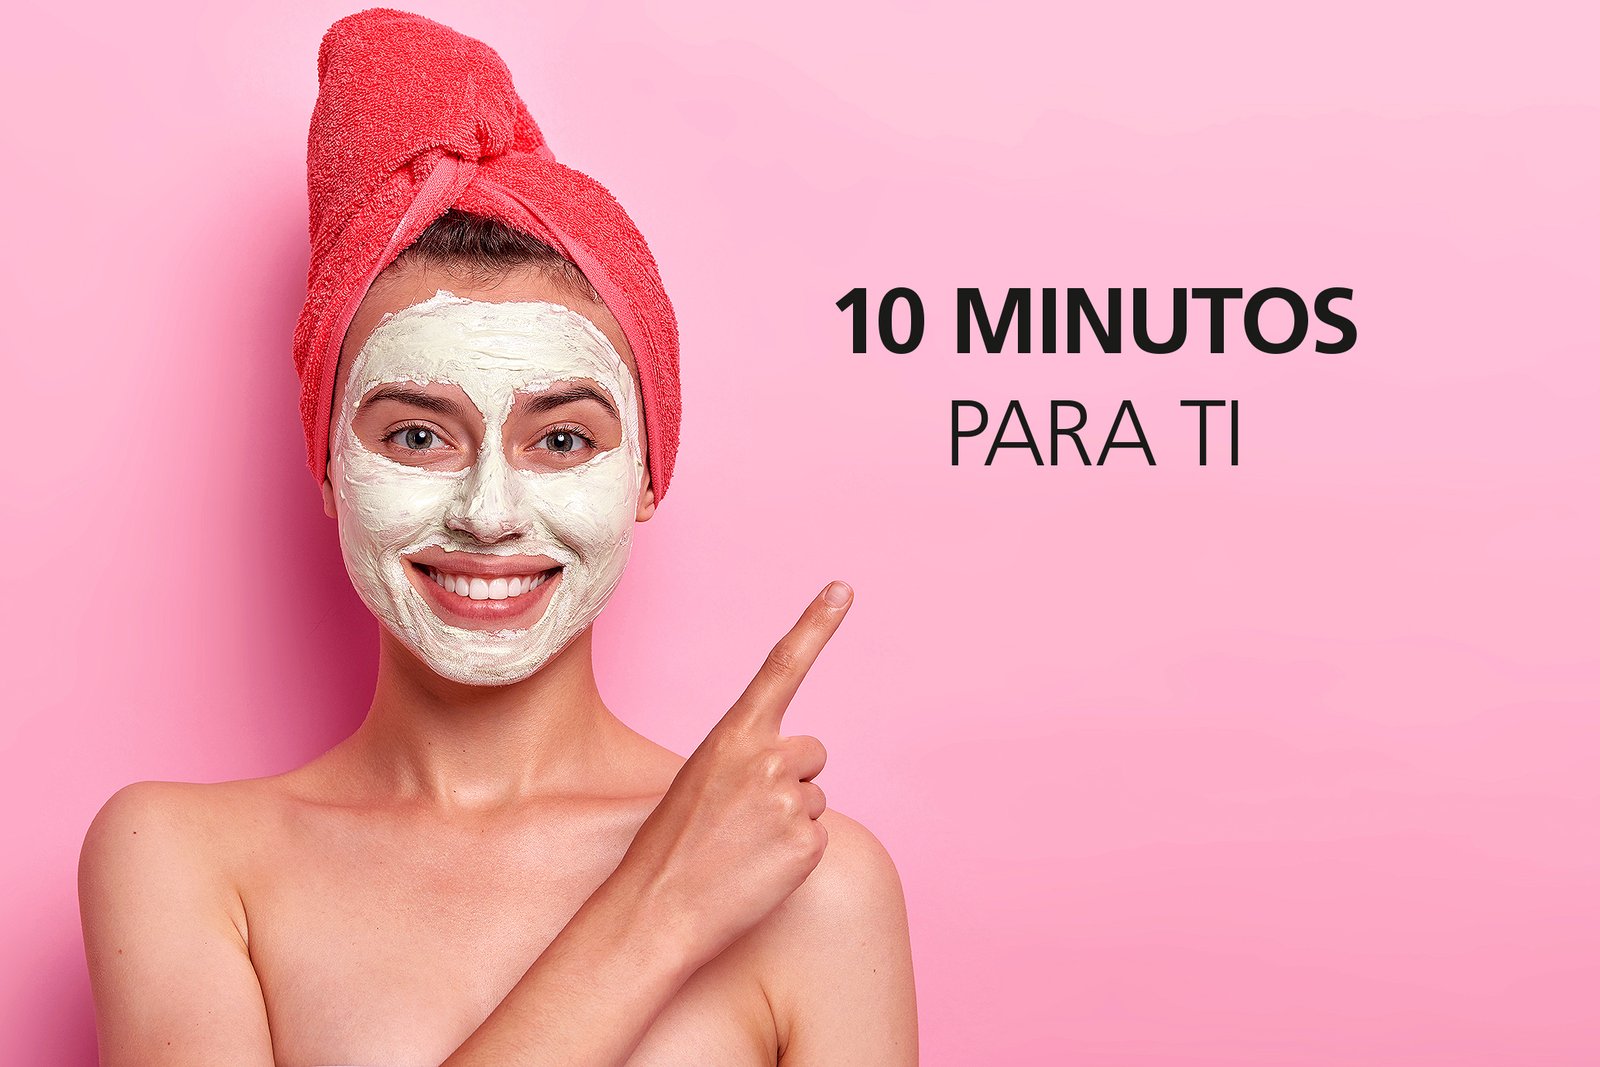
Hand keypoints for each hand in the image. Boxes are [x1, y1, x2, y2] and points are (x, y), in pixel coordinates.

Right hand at [614, 581, 852, 967]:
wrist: (655, 911)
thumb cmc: (668, 847)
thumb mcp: (698, 781)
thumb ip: (745, 758)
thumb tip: (789, 768)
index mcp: (732, 735)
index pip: (782, 666)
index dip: (816, 624)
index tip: (842, 589)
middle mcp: (767, 759)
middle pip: (812, 753)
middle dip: (791, 778)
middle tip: (745, 816)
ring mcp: (790, 801)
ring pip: (814, 798)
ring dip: (788, 821)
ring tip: (742, 848)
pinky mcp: (807, 844)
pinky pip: (817, 838)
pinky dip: (793, 856)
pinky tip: (756, 871)